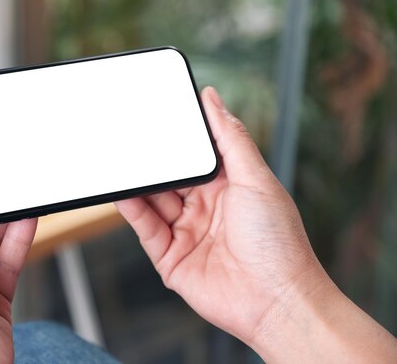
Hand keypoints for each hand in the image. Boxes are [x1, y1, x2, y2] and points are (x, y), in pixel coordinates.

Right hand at [115, 87, 395, 362]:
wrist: (275, 301)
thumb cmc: (278, 241)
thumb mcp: (256, 178)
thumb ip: (230, 137)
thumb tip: (212, 98)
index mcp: (229, 186)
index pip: (196, 155)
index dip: (177, 137)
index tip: (157, 115)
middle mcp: (206, 208)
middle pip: (170, 176)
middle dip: (153, 159)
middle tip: (130, 136)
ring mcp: (187, 232)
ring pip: (153, 199)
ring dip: (138, 181)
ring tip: (120, 159)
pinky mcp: (170, 257)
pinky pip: (145, 226)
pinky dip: (130, 207)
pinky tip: (120, 190)